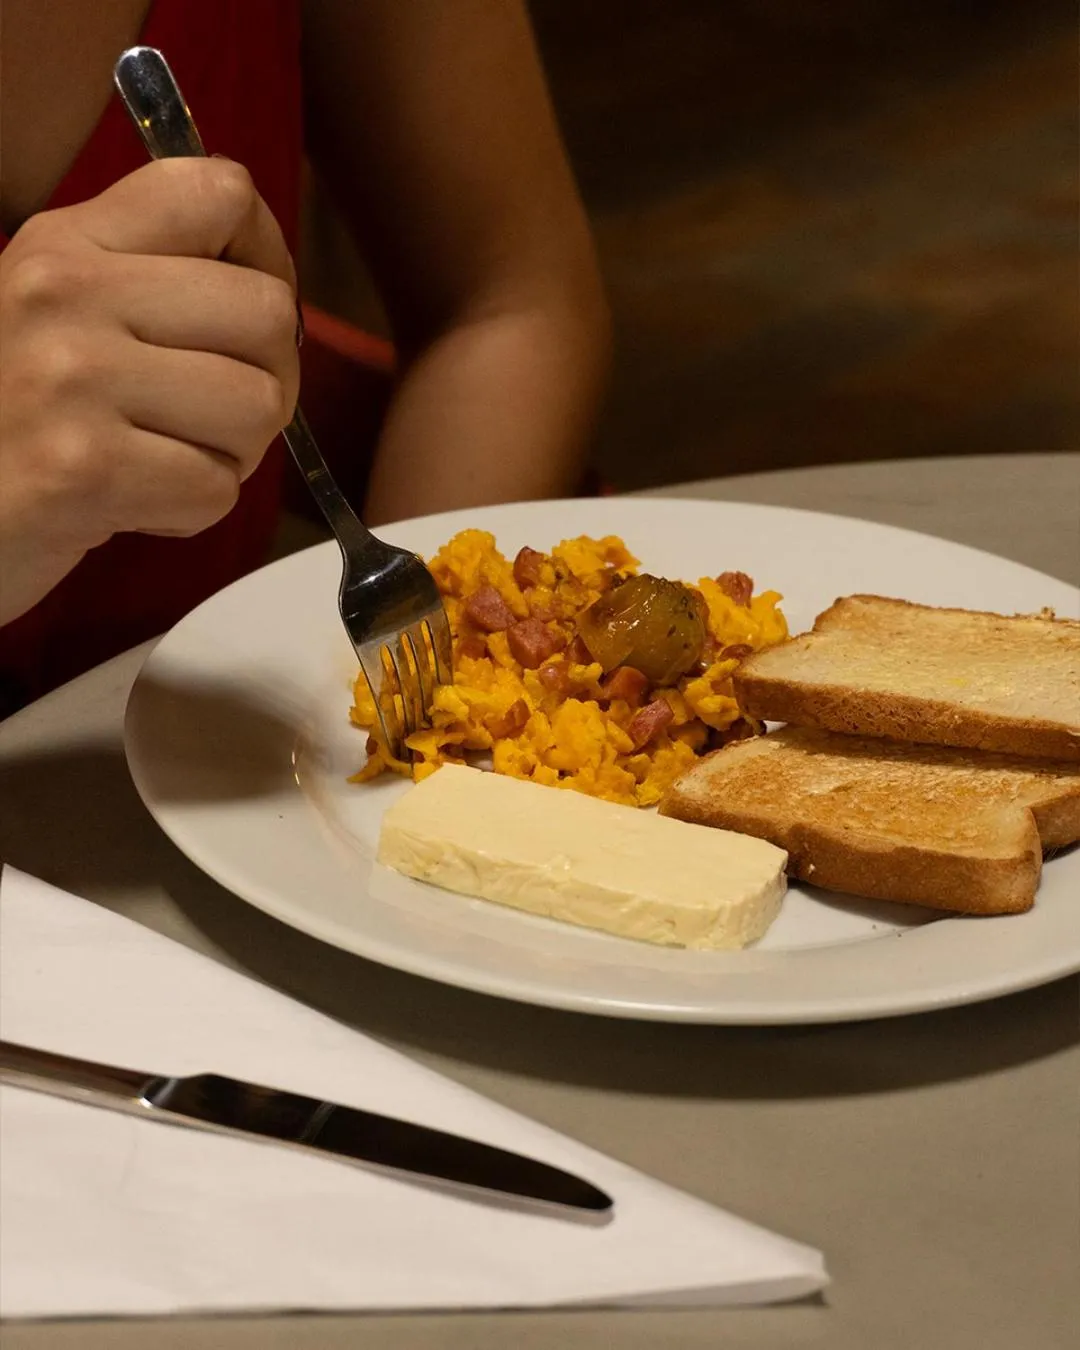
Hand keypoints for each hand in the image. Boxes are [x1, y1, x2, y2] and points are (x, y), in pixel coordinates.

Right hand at [0, 158, 299, 625]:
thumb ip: (153, 287)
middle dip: (267, 384)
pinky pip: (215, 488)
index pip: (220, 193)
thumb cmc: (15, 427)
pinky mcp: (81, 468)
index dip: (269, 261)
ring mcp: (69, 377)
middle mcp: (64, 292)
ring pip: (257, 406)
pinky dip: (190, 512)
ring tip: (161, 460)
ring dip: (230, 455)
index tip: (245, 319)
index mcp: (65, 243)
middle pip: (268, 314)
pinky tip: (130, 503)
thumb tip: (276, 299)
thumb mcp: (59, 320)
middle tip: (208, 419)